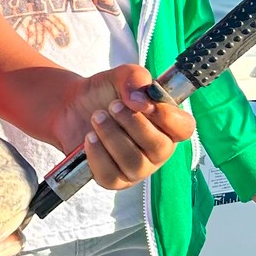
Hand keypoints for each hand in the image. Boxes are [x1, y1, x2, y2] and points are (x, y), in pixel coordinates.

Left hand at [56, 65, 194, 190]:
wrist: (71, 106)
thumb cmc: (104, 94)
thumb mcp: (121, 76)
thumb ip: (136, 78)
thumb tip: (140, 100)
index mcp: (167, 125)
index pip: (183, 128)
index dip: (167, 117)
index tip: (143, 104)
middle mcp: (157, 150)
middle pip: (160, 148)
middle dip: (133, 124)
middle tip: (112, 106)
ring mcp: (138, 168)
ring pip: (135, 163)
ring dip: (112, 136)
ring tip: (96, 117)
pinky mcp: (115, 179)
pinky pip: (111, 176)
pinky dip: (97, 155)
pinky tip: (89, 138)